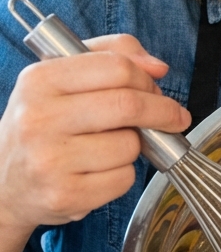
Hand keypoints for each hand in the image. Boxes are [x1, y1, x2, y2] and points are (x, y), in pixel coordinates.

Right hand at [0, 34, 190, 236]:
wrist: (3, 182)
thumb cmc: (42, 124)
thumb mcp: (62, 78)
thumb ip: (112, 56)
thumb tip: (157, 67)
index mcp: (39, 80)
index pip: (116, 68)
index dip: (146, 79)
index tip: (157, 89)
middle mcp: (39, 118)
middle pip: (127, 105)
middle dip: (162, 111)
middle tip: (174, 117)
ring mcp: (49, 160)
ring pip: (129, 146)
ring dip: (134, 147)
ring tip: (108, 147)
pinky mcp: (64, 195)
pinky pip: (123, 179)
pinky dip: (122, 175)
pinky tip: (98, 172)